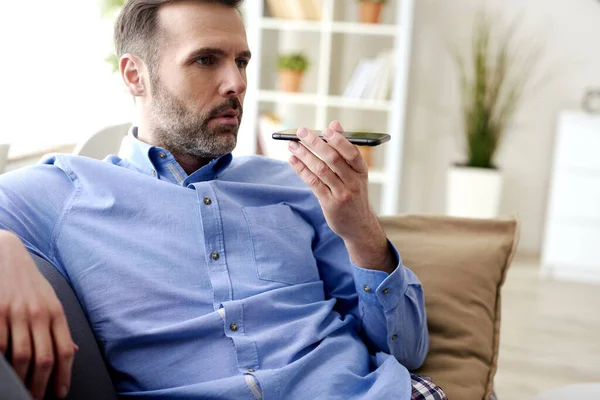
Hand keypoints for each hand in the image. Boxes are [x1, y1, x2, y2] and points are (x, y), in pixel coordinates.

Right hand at [0, 231, 76, 399]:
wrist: (6, 255)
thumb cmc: (29, 282)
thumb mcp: (51, 300)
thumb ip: (59, 327)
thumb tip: (72, 351)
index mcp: (56, 312)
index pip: (65, 350)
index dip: (64, 375)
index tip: (60, 392)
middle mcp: (39, 314)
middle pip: (44, 358)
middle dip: (41, 384)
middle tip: (36, 399)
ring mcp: (16, 314)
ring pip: (21, 357)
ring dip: (21, 380)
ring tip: (20, 391)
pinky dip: (1, 363)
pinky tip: (3, 373)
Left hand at [287, 121, 393, 271]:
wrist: (359, 225)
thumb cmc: (354, 194)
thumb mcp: (355, 173)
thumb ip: (344, 149)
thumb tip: (335, 124)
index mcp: (362, 171)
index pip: (352, 152)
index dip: (338, 140)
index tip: (325, 130)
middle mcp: (353, 182)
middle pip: (333, 159)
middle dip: (315, 143)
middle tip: (301, 132)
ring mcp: (342, 193)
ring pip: (321, 170)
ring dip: (304, 155)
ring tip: (292, 145)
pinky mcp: (330, 203)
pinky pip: (313, 183)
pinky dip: (302, 170)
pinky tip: (293, 161)